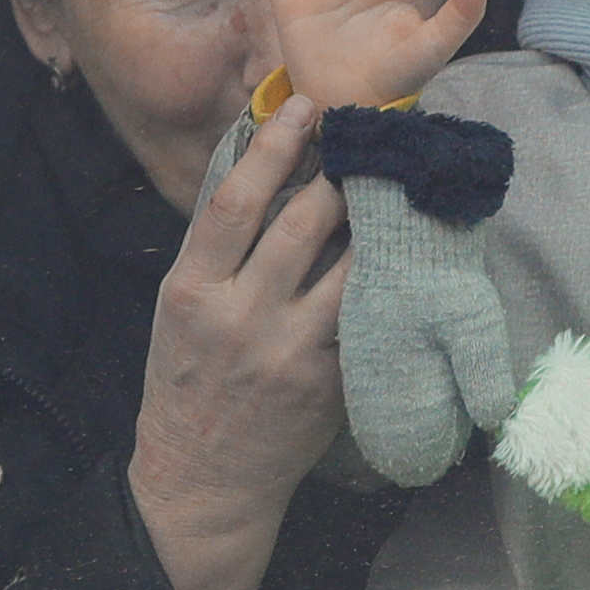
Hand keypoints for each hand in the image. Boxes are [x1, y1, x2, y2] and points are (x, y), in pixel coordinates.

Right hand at [128, 96, 350, 589]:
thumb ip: (218, 254)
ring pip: (349, 266)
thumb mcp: (178, 312)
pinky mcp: (329, 383)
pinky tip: (411, 253)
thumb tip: (268, 176)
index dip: (276, 146)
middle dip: (342, 174)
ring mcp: (288, 352)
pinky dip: (388, 282)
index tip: (308, 106)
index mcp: (191, 290)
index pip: (236, 201)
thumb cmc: (187, 383)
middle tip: (370, 136)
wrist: (201, 482)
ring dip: (377, 221)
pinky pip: (366, 317)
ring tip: (398, 183)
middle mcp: (239, 316)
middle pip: (302, 223)